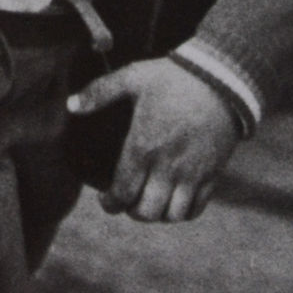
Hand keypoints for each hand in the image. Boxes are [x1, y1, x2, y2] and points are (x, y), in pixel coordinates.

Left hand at [68, 57, 242, 221]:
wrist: (221, 77)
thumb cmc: (173, 77)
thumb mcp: (133, 76)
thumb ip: (99, 92)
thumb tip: (71, 105)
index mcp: (143, 147)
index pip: (122, 193)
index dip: (110, 204)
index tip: (106, 200)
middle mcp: (168, 167)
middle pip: (147, 212)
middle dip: (133, 212)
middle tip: (128, 202)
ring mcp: (192, 173)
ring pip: (173, 215)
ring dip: (159, 214)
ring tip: (152, 203)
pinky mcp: (212, 174)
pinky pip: (197, 208)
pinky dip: (183, 212)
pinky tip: (175, 201)